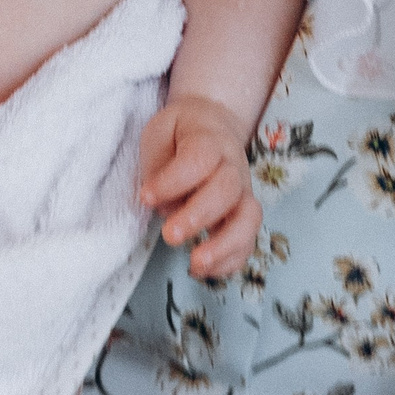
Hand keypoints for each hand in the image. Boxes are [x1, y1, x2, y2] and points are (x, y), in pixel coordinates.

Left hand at [138, 94, 261, 279]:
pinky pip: (248, 241)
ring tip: (196, 263)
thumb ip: (159, 164)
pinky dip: (230, 260)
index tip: (146, 197)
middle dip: (197, 217)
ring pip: (248, 219)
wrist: (213, 124)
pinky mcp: (244, 215)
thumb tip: (164, 205)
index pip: (199, 159)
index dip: (172, 181)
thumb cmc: (181, 132)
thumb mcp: (160, 132)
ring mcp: (243, 192)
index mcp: (210, 139)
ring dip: (223, 245)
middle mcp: (233, 166)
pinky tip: (204, 270)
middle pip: (226, 191)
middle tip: (169, 234)